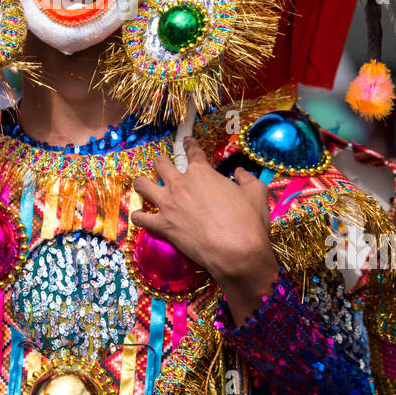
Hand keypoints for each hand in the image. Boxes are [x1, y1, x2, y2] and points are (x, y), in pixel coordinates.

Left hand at [131, 137, 279, 324]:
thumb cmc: (248, 222)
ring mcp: (169, 204)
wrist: (237, 252)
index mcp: (202, 172)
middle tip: (163, 165)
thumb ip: (247, 178)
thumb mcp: (256, 192)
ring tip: (143, 185)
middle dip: (161, 162)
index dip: (190, 145)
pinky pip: (140, 218)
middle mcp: (181, 183)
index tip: (187, 142)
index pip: (193, 152)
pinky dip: (138, 216)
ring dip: (141, 183)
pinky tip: (140, 216)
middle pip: (161, 163)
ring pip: (142, 184)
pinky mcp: (163, 225)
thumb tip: (241, 172)